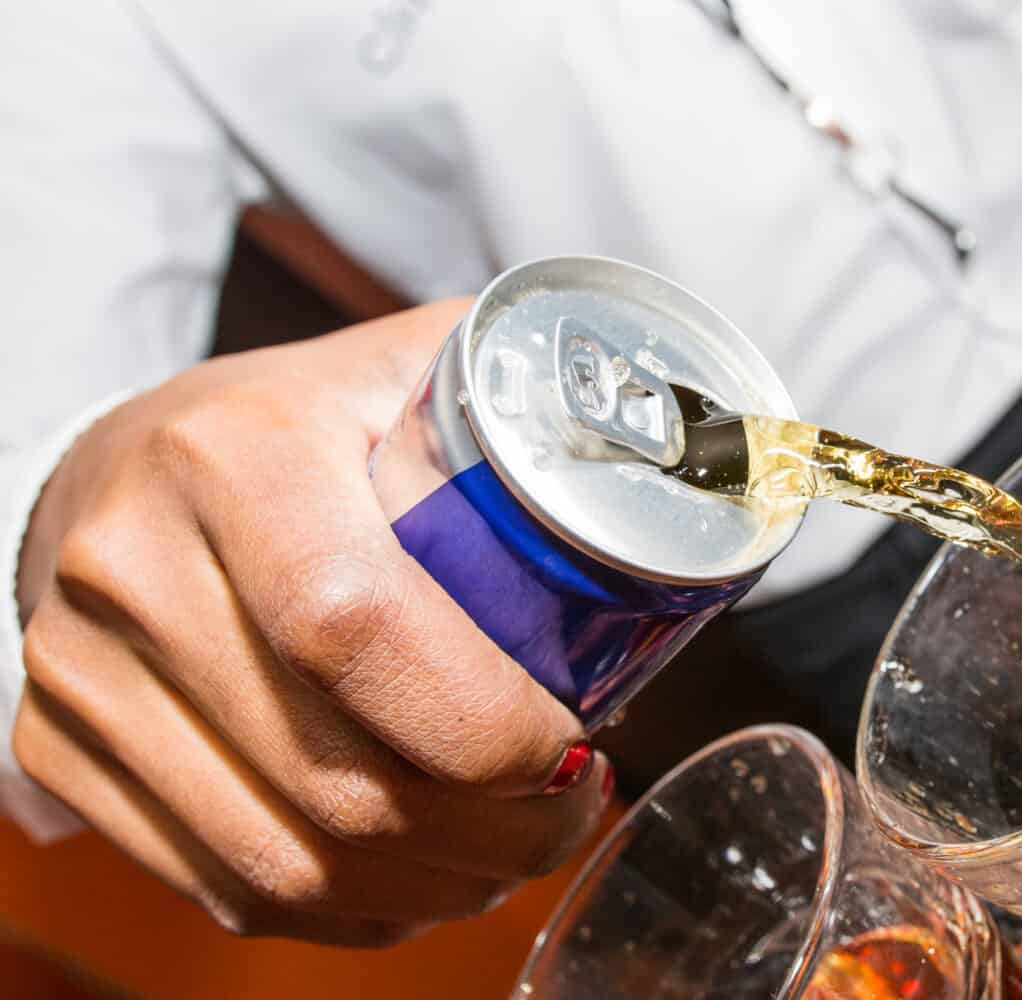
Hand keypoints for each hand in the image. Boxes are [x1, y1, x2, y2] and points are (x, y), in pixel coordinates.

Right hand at [13, 301, 610, 946]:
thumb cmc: (298, 426)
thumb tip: (672, 454)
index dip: (486, 722)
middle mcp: (137, 568)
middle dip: (492, 833)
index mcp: (237, 456)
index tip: (572, 744)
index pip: (359, 624)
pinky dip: (352, 911)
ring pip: (288, 861)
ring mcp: (83, 674)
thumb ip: (527, 400)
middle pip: (337, 779)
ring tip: (514, 850)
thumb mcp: (406, 370)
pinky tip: (423, 877)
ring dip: (435, 887)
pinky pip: (228, 885)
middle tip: (569, 809)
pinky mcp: (63, 751)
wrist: (116, 470)